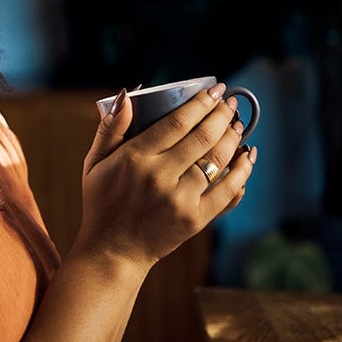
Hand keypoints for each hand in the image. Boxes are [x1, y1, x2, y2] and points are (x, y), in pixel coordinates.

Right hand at [73, 83, 255, 268]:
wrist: (112, 251)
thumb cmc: (102, 203)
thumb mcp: (94, 163)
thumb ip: (109, 128)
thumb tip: (127, 96)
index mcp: (135, 158)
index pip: (177, 122)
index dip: (200, 103)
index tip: (215, 90)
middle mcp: (159, 177)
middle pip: (202, 137)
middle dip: (222, 115)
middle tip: (229, 103)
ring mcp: (180, 199)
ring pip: (217, 161)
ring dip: (233, 138)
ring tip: (238, 125)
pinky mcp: (195, 220)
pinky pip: (227, 191)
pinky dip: (241, 172)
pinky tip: (247, 157)